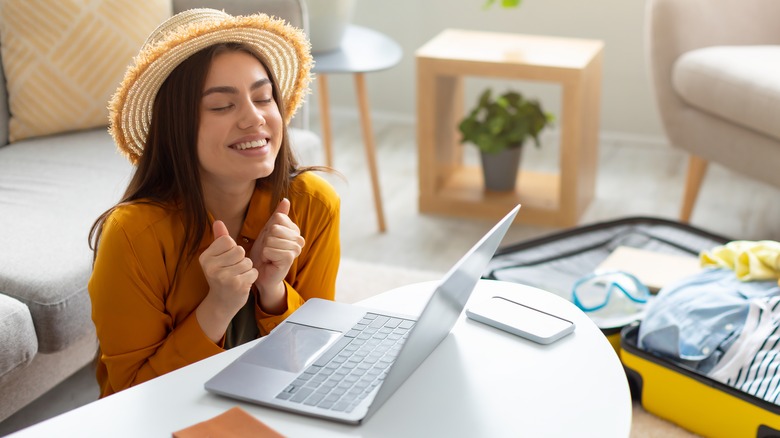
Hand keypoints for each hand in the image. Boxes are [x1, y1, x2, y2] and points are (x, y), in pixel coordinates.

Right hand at [197, 220, 257, 339]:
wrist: (222, 302)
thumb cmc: (221, 275)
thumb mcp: (217, 257)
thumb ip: (219, 239)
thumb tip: (218, 221)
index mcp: (205, 258)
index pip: (228, 240)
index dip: (232, 248)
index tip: (227, 260)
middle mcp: (212, 267)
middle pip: (239, 250)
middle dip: (241, 259)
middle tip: (233, 269)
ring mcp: (224, 277)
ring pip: (248, 261)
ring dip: (247, 268)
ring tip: (238, 276)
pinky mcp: (237, 285)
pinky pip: (253, 272)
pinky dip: (252, 277)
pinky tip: (243, 283)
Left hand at [249, 198, 304, 302]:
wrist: (262, 273)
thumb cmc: (265, 252)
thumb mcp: (269, 231)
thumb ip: (279, 216)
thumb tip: (286, 200)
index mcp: (295, 230)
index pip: (278, 218)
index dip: (268, 229)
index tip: (269, 239)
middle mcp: (299, 239)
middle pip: (275, 228)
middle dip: (266, 239)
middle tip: (268, 249)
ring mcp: (296, 249)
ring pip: (272, 239)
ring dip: (265, 249)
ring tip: (269, 256)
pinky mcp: (290, 258)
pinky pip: (271, 250)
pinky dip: (266, 255)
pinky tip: (270, 261)